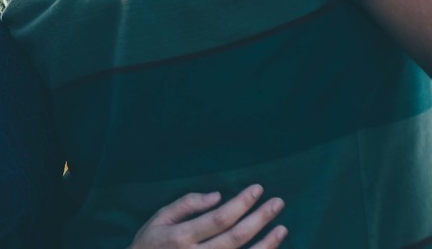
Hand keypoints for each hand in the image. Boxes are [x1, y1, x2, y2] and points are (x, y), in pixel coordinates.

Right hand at [130, 185, 286, 248]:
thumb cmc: (149, 245)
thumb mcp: (159, 219)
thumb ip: (186, 205)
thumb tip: (217, 196)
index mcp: (182, 236)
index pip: (220, 218)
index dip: (241, 203)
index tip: (257, 189)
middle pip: (236, 237)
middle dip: (260, 218)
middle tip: (278, 203)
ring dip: (266, 243)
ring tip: (282, 228)